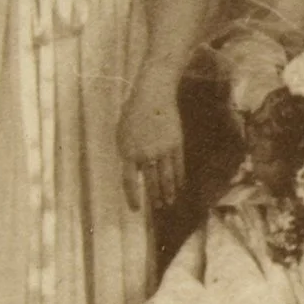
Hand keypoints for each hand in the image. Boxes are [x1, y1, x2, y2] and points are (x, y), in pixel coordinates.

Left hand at [120, 81, 187, 209]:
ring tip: (169, 202)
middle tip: (158, 207)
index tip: (136, 209)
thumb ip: (128, 155)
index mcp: (128, 151)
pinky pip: (178, 165)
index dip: (133, 197)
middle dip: (155, 197)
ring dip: (168, 192)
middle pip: (151, 182)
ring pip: (167, 177)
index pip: (129, 181)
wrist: (153, 93)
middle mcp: (146, 153)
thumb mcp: (123, 134)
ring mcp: (162, 149)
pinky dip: (179, 178)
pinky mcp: (176, 143)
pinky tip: (180, 186)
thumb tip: (137, 174)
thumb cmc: (134, 113)